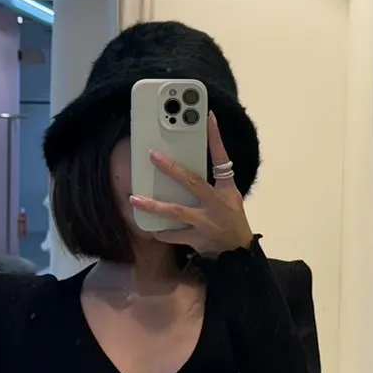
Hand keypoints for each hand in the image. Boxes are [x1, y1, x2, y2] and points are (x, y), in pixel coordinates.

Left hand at [132, 114, 253, 257]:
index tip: (208, 118)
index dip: (215, 139)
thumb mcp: (230, 197)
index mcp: (226, 190)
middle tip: (152, 155)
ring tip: (135, 199)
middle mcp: (216, 204)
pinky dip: (161, 232)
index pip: (222, 159)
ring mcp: (206, 223)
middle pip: (192, 182)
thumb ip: (214, 182)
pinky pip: (174, 234)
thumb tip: (187, 165)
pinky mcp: (197, 239)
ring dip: (154, 205)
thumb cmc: (232, 220)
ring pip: (176, 212)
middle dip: (171, 168)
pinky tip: (151, 229)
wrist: (237, 253)